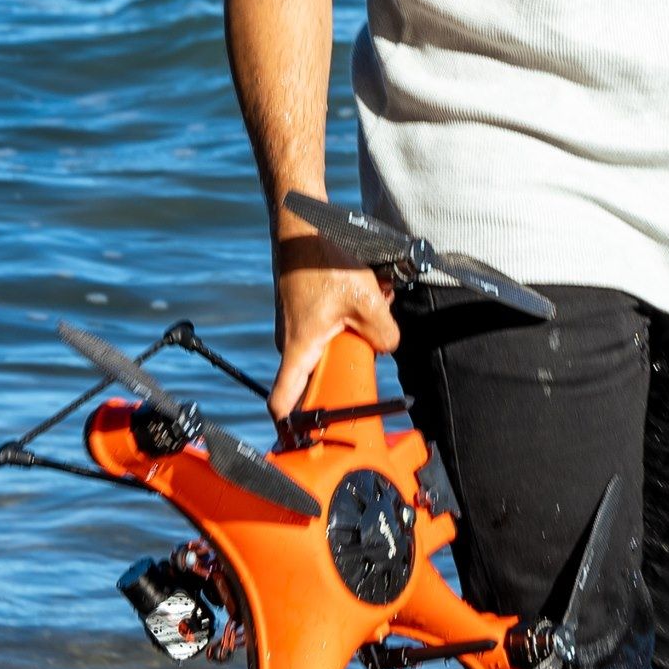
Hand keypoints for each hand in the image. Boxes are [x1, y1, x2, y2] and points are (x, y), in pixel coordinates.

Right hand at [268, 219, 400, 420]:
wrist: (302, 227)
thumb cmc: (323, 261)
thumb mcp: (366, 299)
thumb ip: (383, 334)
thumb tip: (387, 349)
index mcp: (299, 349)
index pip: (282, 401)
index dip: (290, 426)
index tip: (304, 441)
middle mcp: (291, 344)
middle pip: (316, 378)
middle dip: (344, 370)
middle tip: (365, 358)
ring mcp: (295, 329)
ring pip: (327, 350)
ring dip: (351, 339)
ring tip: (369, 311)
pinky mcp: (303, 315)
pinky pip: (327, 331)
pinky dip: (347, 321)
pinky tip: (364, 299)